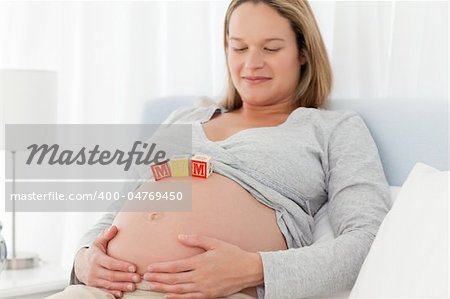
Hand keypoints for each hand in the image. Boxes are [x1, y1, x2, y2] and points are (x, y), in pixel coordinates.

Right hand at [74, 225, 140, 297]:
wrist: (81, 265)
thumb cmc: (95, 252)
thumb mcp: (98, 242)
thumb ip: (106, 235)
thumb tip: (114, 228)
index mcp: (96, 258)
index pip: (110, 263)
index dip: (122, 266)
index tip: (134, 268)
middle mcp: (94, 270)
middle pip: (111, 275)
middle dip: (125, 277)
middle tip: (137, 278)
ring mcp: (93, 280)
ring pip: (108, 284)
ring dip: (121, 286)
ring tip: (133, 286)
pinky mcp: (94, 287)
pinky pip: (103, 291)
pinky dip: (112, 293)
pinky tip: (121, 294)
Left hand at [142, 234, 263, 298]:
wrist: (249, 269)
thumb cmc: (232, 254)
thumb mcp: (215, 243)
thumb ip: (196, 239)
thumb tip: (180, 237)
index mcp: (200, 262)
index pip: (175, 266)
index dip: (161, 268)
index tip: (150, 268)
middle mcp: (200, 276)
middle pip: (174, 279)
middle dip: (158, 279)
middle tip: (145, 279)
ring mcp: (204, 287)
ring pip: (179, 290)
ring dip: (164, 288)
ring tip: (153, 287)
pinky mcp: (209, 295)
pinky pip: (190, 298)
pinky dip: (177, 298)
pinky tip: (168, 296)